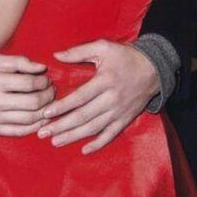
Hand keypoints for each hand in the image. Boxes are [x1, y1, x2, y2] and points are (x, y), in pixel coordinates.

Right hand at [0, 54, 55, 136]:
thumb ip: (18, 62)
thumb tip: (41, 68)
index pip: (28, 83)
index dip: (43, 81)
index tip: (47, 78)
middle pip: (32, 103)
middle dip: (48, 96)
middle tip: (52, 89)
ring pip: (28, 119)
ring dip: (45, 111)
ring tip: (49, 102)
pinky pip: (19, 132)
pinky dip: (34, 127)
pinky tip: (41, 119)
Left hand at [38, 40, 159, 153]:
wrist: (154, 68)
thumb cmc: (125, 56)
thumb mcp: (103, 47)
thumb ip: (79, 51)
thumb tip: (56, 55)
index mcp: (104, 81)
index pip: (80, 97)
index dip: (62, 106)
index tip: (45, 113)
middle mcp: (111, 99)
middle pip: (83, 116)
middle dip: (61, 125)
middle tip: (42, 132)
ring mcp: (119, 111)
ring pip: (94, 128)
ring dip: (74, 136)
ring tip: (55, 141)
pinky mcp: (126, 119)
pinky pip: (111, 134)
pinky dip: (98, 144)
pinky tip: (84, 150)